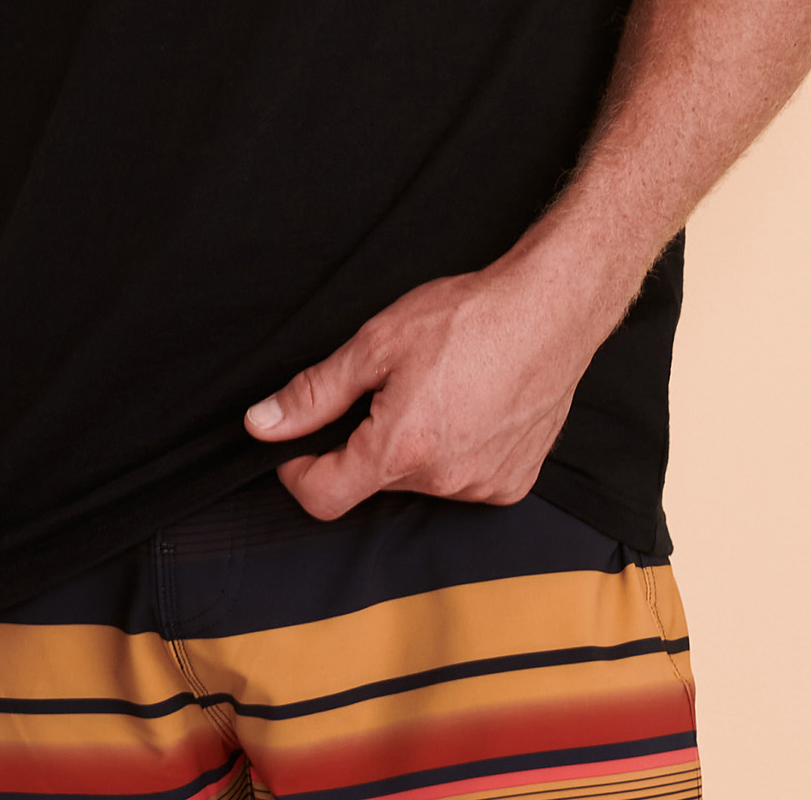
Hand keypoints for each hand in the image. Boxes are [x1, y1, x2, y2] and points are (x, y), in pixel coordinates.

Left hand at [242, 260, 600, 520]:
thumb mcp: (374, 343)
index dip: (297, 472)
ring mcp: (483, 487)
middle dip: (363, 442)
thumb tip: (262, 424)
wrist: (548, 313)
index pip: (324, 497)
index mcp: (403, 448)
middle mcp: (445, 481)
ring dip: (410, 446)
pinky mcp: (513, 484)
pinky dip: (451, 452)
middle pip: (373, 481)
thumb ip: (314, 393)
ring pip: (418, 479)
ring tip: (435, 390)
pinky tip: (466, 408)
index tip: (295, 447)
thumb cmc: (466, 319)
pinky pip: (461, 479)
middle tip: (384, 387)